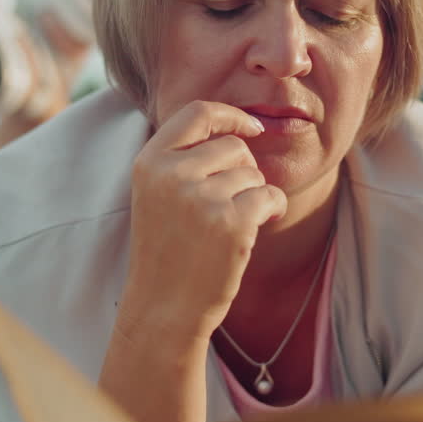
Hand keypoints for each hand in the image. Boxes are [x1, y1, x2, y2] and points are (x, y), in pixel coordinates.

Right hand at [119, 100, 287, 345]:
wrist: (163, 309)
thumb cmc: (166, 251)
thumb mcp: (157, 195)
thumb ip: (184, 158)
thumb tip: (241, 128)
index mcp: (150, 162)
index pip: (197, 112)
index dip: (230, 116)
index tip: (251, 128)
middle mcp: (172, 175)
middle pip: (233, 146)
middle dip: (244, 170)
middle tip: (232, 202)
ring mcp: (201, 198)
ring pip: (253, 174)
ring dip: (254, 196)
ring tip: (232, 224)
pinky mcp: (231, 223)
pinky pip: (271, 196)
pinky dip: (272, 210)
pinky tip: (257, 228)